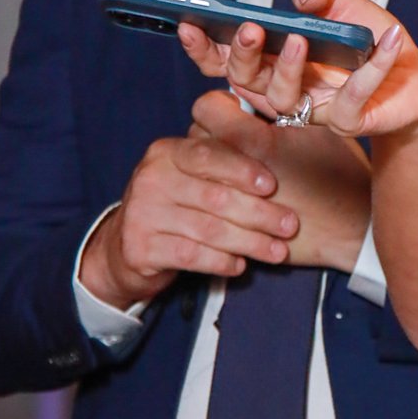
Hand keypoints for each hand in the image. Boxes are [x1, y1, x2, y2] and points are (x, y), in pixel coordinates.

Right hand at [80, 119, 297, 310]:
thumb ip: (225, 167)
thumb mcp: (193, 176)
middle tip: (290, 226)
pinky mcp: (139, 248)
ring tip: (277, 251)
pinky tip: (240, 265)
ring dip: (249, 242)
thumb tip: (278, 169)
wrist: (127, 244)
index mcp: (167, 152)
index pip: (209, 155)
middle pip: (214, 197)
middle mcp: (150, 179)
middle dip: (259, 213)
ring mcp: (141, 214)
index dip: (243, 170)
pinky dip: (221, 261)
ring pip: (208, 229)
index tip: (273, 186)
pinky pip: (192, 255)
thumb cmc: (177, 204)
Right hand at [177, 0, 417, 140]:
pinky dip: (371, 70)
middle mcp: (285, 88)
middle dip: (243, 56)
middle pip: (247, 82)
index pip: (224, 61)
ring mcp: (314, 110)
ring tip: (302, 37)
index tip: (188, 24)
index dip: (203, 48)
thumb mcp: (340, 1)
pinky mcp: (349, 121)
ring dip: (289, 67)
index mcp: (272, 60)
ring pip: (284, 99)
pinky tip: (387, 39)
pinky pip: (351, 102)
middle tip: (250, 30)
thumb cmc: (365, 39)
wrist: (410, 78)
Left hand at [189, 89, 371, 271]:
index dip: (221, 105)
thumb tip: (257, 92)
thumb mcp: (318, 129)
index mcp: (251, 139)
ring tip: (236, 170)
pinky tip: (237, 197)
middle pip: (195, 138)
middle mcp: (230, 169)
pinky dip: (214, 199)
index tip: (237, 111)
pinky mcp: (230, 227)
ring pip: (195, 174)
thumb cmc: (341, 175)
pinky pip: (204, 206)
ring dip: (210, 168)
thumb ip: (281, 108)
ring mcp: (227, 202)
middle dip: (212, 135)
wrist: (352, 229)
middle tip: (237, 140)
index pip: (206, 106)